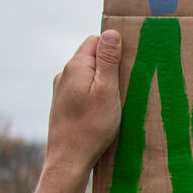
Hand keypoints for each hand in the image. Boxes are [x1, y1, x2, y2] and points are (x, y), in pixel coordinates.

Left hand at [25, 31, 123, 192]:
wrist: (68, 159)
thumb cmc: (91, 127)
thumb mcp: (107, 91)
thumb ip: (108, 61)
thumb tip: (111, 34)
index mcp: (76, 67)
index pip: (96, 41)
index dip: (115, 47)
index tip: (130, 62)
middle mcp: (65, 74)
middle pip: (91, 56)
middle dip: (111, 64)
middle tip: (128, 81)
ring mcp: (62, 89)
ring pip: (87, 74)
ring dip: (104, 80)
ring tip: (118, 98)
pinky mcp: (63, 104)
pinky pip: (82, 88)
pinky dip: (95, 92)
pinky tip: (105, 109)